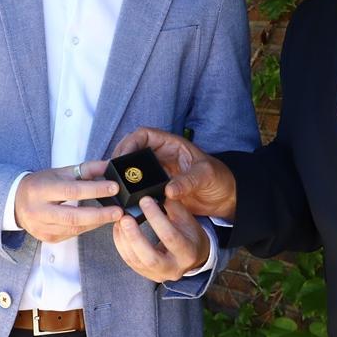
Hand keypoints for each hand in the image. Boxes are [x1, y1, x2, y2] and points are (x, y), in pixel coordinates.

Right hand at [14, 160, 122, 242]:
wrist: (16, 202)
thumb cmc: (41, 184)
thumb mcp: (60, 172)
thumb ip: (86, 169)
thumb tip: (109, 166)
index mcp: (41, 190)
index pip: (71, 190)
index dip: (94, 189)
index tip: (114, 187)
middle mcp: (38, 211)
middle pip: (72, 216)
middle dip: (99, 214)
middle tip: (119, 211)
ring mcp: (41, 228)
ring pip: (73, 228)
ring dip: (96, 222)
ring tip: (113, 215)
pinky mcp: (46, 238)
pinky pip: (71, 235)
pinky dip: (87, 228)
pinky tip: (98, 222)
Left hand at [112, 196, 210, 281]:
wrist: (192, 254)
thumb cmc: (189, 233)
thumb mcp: (186, 218)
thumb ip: (172, 205)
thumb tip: (155, 191)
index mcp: (188, 253)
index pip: (170, 236)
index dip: (155, 218)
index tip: (144, 200)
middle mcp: (174, 268)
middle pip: (150, 257)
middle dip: (135, 237)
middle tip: (125, 218)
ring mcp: (158, 275)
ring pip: (135, 261)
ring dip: (124, 240)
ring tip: (120, 220)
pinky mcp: (146, 274)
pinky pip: (129, 261)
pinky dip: (121, 244)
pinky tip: (118, 229)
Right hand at [113, 128, 236, 219]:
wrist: (225, 199)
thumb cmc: (219, 179)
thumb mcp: (206, 176)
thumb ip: (188, 181)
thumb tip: (169, 190)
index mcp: (171, 145)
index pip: (144, 135)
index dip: (130, 142)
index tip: (122, 157)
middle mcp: (161, 157)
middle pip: (132, 151)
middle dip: (120, 160)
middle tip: (111, 175)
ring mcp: (157, 173)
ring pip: (133, 170)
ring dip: (123, 177)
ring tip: (113, 188)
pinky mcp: (157, 189)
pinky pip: (139, 187)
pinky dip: (130, 192)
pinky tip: (124, 201)